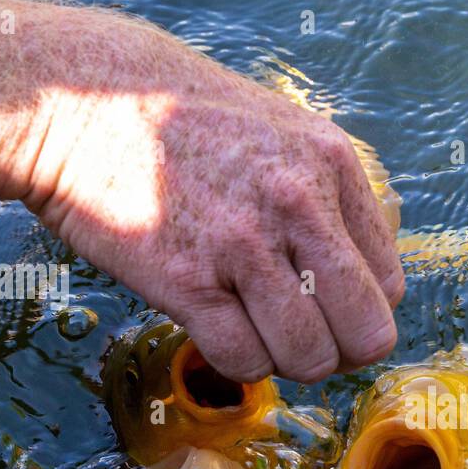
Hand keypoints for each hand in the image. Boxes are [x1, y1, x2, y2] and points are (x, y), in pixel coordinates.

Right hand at [15, 22, 403, 383]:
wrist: (78, 104)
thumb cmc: (181, 124)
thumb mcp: (282, 133)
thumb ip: (330, 199)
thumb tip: (362, 283)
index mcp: (332, 165)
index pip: (389, 284)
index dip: (362, 315)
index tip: (330, 315)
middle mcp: (299, 203)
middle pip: (365, 332)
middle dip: (339, 353)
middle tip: (304, 341)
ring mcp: (243, 244)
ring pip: (308, 357)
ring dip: (285, 361)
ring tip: (254, 329)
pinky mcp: (188, 281)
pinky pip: (244, 362)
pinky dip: (238, 364)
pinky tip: (218, 330)